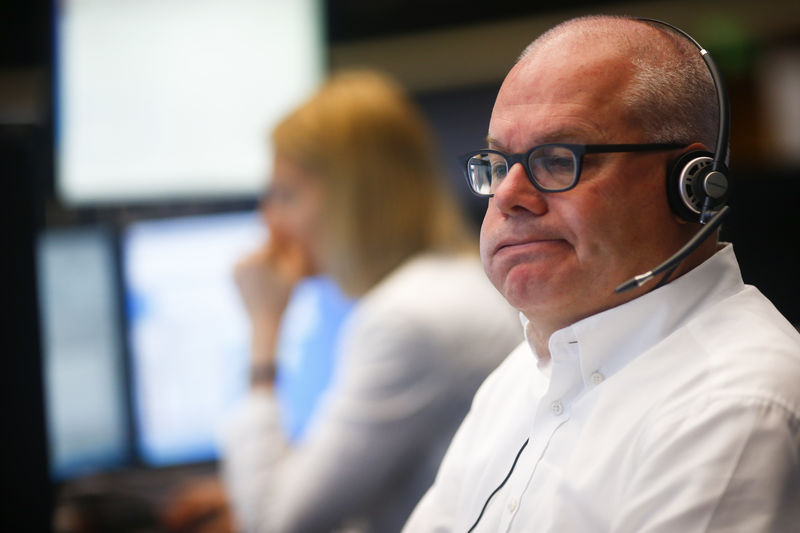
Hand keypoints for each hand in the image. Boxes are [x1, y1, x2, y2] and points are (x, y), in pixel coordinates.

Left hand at [233, 235, 314, 369]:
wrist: (264, 322)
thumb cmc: (285, 298)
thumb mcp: (296, 271)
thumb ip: (293, 247)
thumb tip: (288, 226)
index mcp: (258, 258)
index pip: (275, 242)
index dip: (287, 250)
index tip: (290, 260)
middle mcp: (242, 259)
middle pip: (263, 248)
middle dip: (274, 254)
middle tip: (281, 273)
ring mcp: (234, 266)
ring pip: (255, 253)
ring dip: (264, 258)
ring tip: (272, 277)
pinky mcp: (231, 272)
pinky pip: (247, 261)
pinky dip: (255, 265)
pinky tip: (263, 278)